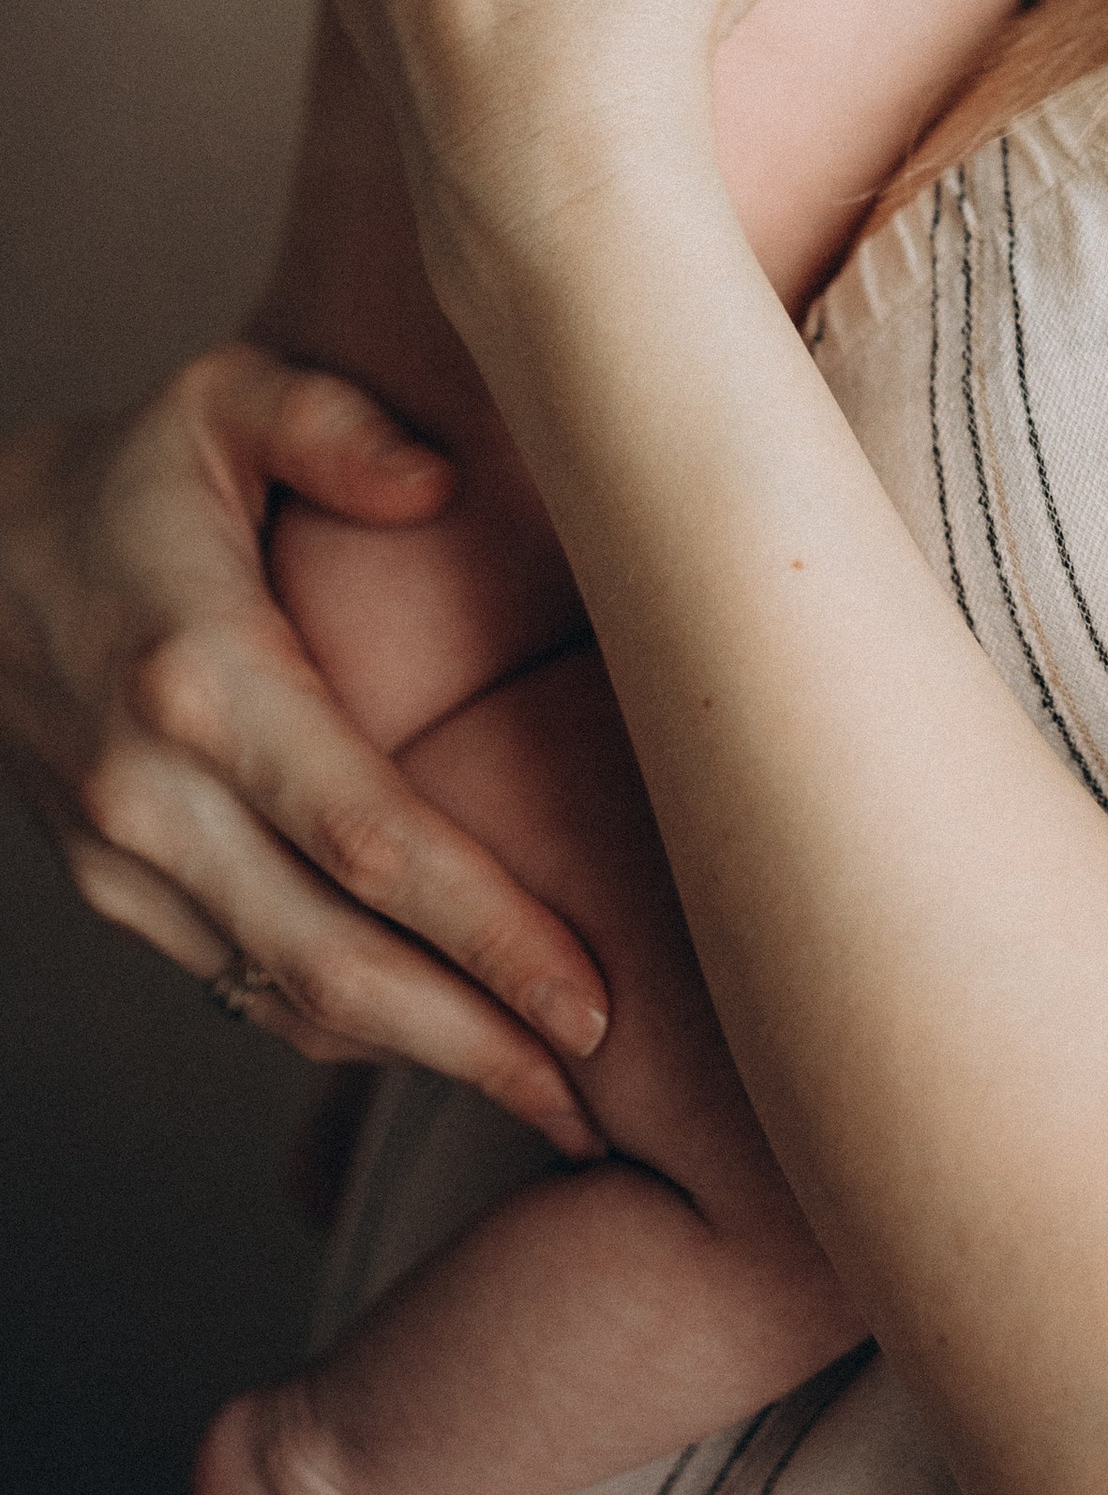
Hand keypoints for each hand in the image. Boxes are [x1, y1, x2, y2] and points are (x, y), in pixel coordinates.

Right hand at [0, 347, 610, 1148]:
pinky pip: (247, 989)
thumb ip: (335, 424)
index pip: (366, 840)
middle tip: (601, 1092)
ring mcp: (127, 862)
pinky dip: (351, 1030)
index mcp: (201, 676)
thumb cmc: (131, 474)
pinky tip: (452, 1041)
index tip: (591, 997)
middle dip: (475, 1039)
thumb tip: (437, 480)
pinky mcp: (118, 896)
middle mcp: (155, 794)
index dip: (486, 932)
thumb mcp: (224, 397)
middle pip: (334, 959)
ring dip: (423, 1059)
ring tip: (557, 1097)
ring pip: (287, 1000)